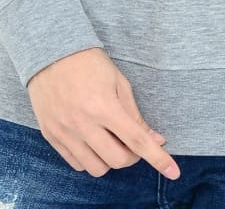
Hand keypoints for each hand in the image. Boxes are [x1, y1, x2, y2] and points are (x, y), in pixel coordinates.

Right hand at [26, 47, 180, 181]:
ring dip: (110, 160)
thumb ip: (135, 114)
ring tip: (110, 141)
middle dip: (131, 156)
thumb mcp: (118, 82)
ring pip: (96, 168)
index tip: (173, 171)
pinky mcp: (52, 137)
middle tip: (132, 141)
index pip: (136, 140)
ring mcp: (65, 132)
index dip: (157, 158)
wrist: (50, 53)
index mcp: (104, 106)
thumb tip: (154, 139)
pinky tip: (93, 143)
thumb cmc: (90, 63)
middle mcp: (83, 124)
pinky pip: (76, 164)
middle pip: (117, 160)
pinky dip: (90, 159)